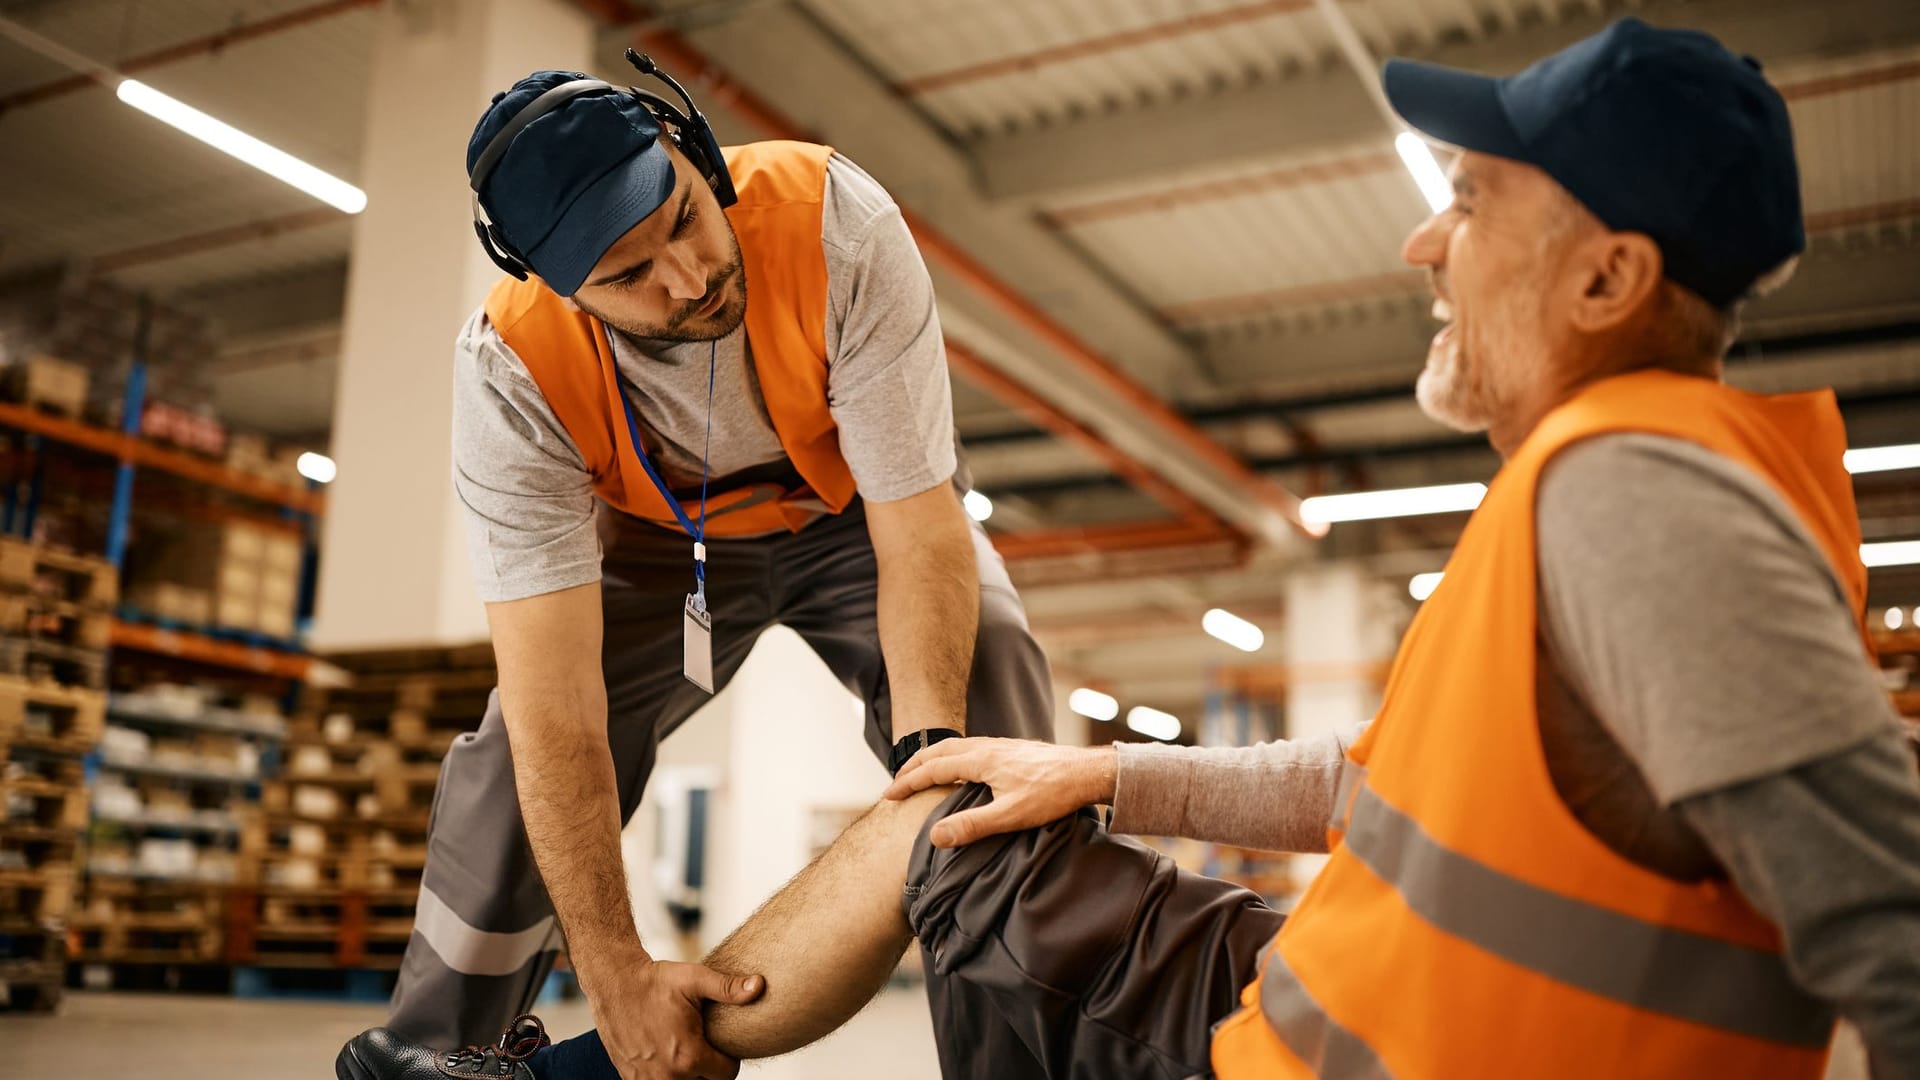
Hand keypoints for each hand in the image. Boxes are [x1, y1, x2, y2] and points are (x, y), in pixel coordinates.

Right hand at [587, 953, 763, 1078]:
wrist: (614, 984)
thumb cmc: (655, 982)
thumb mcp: (695, 979)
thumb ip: (729, 988)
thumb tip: (759, 986)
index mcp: (689, 1056)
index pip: (727, 1075)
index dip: (728, 1058)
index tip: (720, 1042)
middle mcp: (669, 1076)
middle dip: (709, 1068)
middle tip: (702, 1043)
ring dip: (689, 1075)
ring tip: (686, 1051)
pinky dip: (667, 1076)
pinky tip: (666, 1056)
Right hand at [882, 737, 1116, 847]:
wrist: (1087, 772)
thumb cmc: (1052, 795)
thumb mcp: (1010, 816)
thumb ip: (971, 825)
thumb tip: (935, 836)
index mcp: (981, 760)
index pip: (933, 769)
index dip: (908, 782)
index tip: (888, 795)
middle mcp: (987, 747)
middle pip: (940, 751)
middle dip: (914, 766)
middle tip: (896, 782)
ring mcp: (1000, 746)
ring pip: (956, 747)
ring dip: (933, 758)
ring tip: (921, 772)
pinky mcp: (1012, 750)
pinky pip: (971, 748)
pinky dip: (952, 756)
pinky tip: (962, 769)